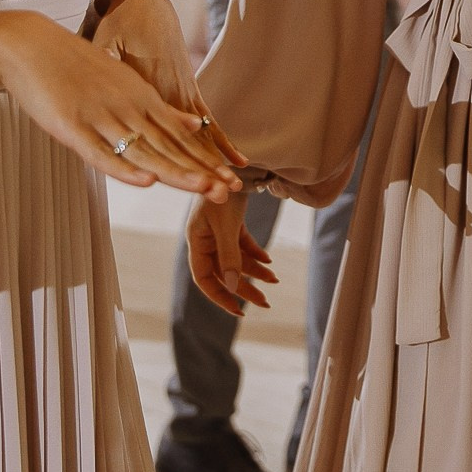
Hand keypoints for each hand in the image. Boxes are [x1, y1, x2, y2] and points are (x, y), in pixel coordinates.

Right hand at [0, 12, 242, 200]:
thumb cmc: (71, 65)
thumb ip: (158, 106)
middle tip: (226, 193)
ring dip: (173, 171)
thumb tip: (195, 123)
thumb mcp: (122, 80)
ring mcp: (100, 116)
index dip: (202, 159)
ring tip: (202, 189)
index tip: (227, 180)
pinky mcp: (72, 125)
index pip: (177, 135)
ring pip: (142, 150)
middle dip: (197, 170)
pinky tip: (145, 181)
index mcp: (139, 96)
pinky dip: (124, 168)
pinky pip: (102, 152)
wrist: (28, 43)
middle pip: (167, 145)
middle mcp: (126, 106)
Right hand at [187, 194, 276, 315]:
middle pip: (224, 272)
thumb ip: (229, 256)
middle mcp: (205, 239)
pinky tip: (269, 260)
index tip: (239, 311)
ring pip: (236, 259)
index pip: (204, 279)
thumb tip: (232, 288)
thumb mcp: (225, 225)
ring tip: (274, 279)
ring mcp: (218, 230)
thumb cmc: (222, 190)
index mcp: (196, 241)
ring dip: (255, 270)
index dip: (220, 297)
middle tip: (265, 303)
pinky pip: (242, 244)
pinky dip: (255, 253)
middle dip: (244, 288)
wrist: (232, 160)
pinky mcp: (230, 222)